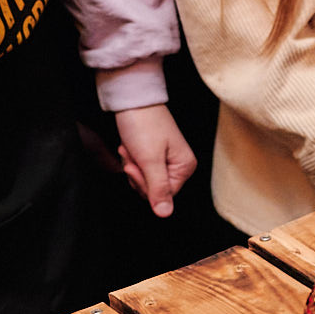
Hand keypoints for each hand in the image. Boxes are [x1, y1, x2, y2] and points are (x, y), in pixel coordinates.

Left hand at [113, 103, 195, 217]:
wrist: (132, 100)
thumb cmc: (143, 124)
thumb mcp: (150, 160)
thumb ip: (158, 188)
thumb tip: (165, 214)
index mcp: (185, 166)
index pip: (163, 195)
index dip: (144, 184)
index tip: (135, 166)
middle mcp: (179, 165)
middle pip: (153, 189)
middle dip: (137, 174)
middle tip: (133, 155)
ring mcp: (167, 160)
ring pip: (144, 180)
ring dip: (132, 166)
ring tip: (131, 148)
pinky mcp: (154, 154)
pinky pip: (140, 170)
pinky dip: (131, 160)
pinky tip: (130, 147)